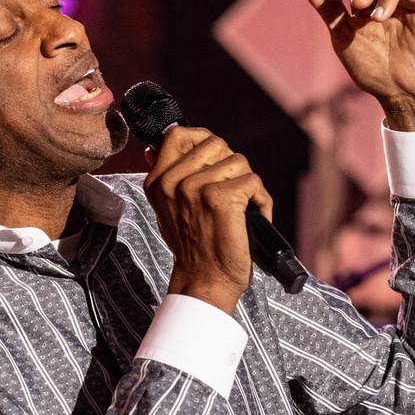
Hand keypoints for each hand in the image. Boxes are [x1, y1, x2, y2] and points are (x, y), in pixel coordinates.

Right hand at [143, 124, 273, 314]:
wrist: (204, 280)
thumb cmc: (193, 247)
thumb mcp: (167, 209)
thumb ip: (167, 178)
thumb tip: (153, 147)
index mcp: (158, 181)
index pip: (178, 134)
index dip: (202, 139)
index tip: (214, 159)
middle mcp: (173, 182)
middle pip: (216, 144)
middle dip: (231, 166)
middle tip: (231, 193)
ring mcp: (196, 188)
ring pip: (239, 162)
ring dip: (248, 186)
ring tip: (241, 210)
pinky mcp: (221, 198)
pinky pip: (253, 181)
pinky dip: (261, 201)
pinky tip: (253, 217)